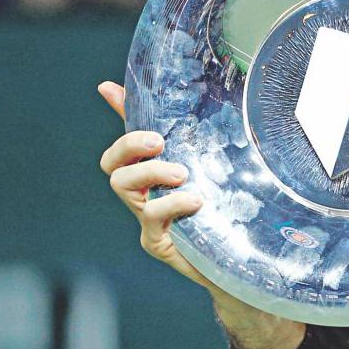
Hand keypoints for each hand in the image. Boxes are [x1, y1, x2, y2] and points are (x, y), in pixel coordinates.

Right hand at [97, 81, 209, 286]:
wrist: (239, 261)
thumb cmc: (226, 212)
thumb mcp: (218, 170)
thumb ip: (202, 142)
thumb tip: (198, 105)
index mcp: (156, 172)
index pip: (128, 138)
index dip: (117, 112)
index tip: (108, 88)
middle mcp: (144, 193)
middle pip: (112, 163)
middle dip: (128, 145)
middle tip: (160, 142)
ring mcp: (147, 218)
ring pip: (122, 185)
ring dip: (149, 172)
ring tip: (182, 174)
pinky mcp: (158, 241)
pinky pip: (152, 217)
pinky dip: (172, 203)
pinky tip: (196, 201)